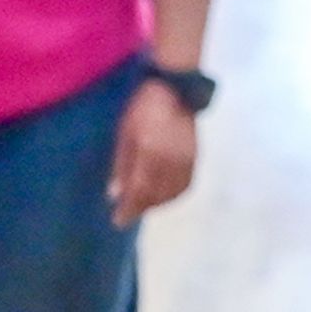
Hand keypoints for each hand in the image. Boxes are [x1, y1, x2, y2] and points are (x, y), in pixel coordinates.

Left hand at [108, 77, 200, 225]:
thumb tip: (114, 195)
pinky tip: (162, 195)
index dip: (128, 209)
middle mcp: (171, 162)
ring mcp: (186, 161)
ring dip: (157, 204)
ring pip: (172, 194)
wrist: (174, 90)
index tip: (117, 221)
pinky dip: (172, 195)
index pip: (139, 190)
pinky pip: (184, 186)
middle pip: (156, 196)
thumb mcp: (124, 134)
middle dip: (141, 207)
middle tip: (127, 213)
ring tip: (143, 205)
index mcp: (151, 153)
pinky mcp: (195, 159)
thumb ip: (121, 166)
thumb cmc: (141, 108)